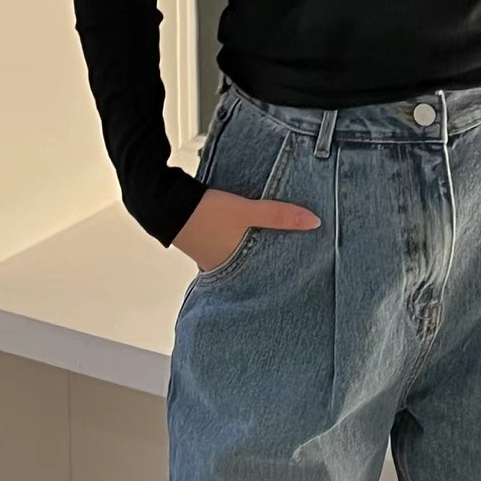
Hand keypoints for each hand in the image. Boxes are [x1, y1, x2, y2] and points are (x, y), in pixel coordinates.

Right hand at [171, 187, 320, 273]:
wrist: (165, 201)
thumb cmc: (205, 213)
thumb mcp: (247, 212)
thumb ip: (279, 216)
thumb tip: (314, 222)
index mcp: (232, 269)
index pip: (264, 279)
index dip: (281, 275)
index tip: (302, 274)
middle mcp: (221, 268)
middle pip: (253, 268)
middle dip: (271, 263)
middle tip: (297, 260)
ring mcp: (211, 256)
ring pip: (241, 256)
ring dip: (255, 250)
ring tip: (278, 244)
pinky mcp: (205, 242)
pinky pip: (230, 246)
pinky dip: (242, 241)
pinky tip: (250, 232)